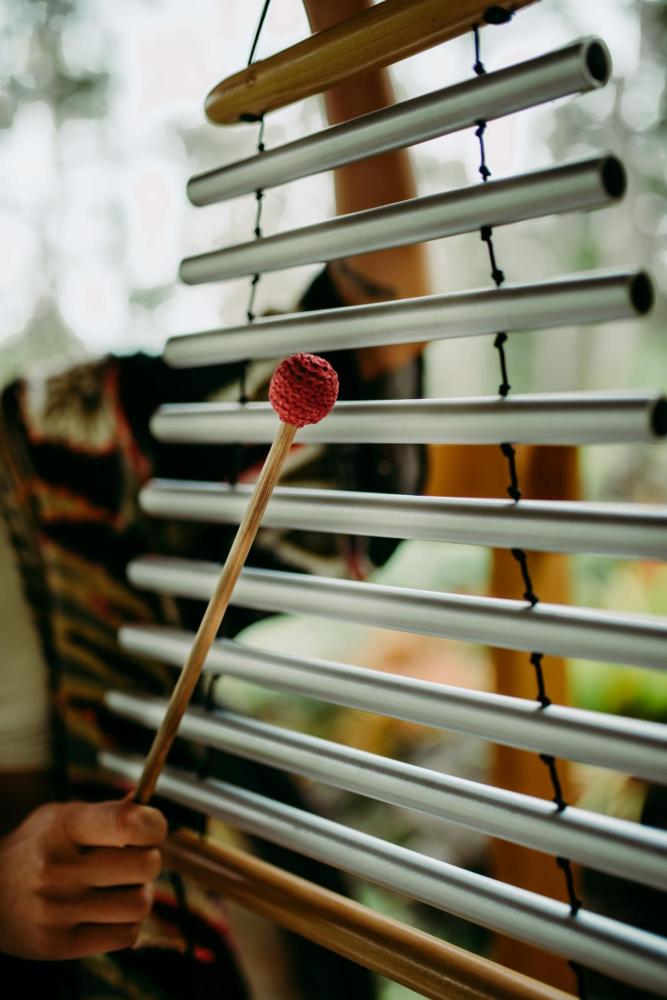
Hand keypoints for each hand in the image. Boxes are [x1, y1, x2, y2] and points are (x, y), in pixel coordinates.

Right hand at [0, 797, 166, 959]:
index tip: (153, 828)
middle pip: (145, 865)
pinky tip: (108, 911)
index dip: (154, 825)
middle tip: (135, 858)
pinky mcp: (58, 945)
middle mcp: (58, 869)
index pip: (127, 823)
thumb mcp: (62, 817)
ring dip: (140, 893)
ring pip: (140, 903)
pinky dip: (126, 923)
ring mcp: (57, 910)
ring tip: (121, 886)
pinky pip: (126, 936)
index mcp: (63, 827)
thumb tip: (146, 808)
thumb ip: (107, 813)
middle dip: (149, 859)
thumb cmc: (36, 848)